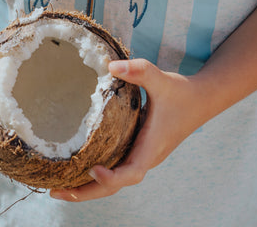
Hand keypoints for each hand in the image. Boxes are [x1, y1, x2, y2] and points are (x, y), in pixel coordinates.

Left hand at [50, 58, 204, 201]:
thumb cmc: (181, 92)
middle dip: (86, 192)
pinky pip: (114, 169)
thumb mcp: (161, 79)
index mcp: (151, 147)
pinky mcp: (137, 150)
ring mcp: (140, 156)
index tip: (92, 169)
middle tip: (55, 191)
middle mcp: (145, 157)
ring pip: (113, 181)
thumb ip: (139, 71)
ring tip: (57, 186)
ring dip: (87, 187)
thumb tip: (111, 65)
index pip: (131, 173)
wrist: (201, 100)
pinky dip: (95, 174)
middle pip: (115, 186)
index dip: (112, 177)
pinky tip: (76, 168)